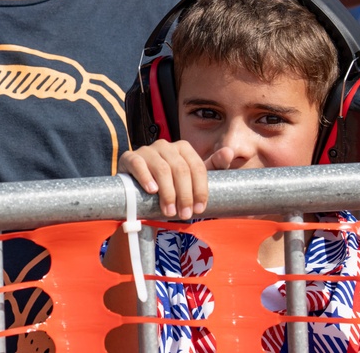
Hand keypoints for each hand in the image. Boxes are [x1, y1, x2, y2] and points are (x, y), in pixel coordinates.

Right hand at [117, 139, 233, 219]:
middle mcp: (165, 145)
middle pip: (180, 169)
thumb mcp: (192, 178)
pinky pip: (138, 164)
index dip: (200, 189)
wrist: (139, 191)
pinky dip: (146, 177)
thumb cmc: (171, 185)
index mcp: (183, 148)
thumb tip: (230, 151)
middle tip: (184, 215)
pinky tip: (152, 190)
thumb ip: (213, 166)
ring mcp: (147, 150)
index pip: (196, 167)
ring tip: (168, 211)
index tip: (199, 209)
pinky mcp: (129, 157)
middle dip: (184, 195)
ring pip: (162, 168)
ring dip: (168, 193)